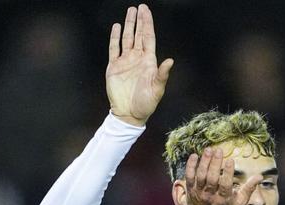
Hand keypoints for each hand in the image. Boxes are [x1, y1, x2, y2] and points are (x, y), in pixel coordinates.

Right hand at [106, 4, 173, 126]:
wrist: (129, 114)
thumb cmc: (146, 104)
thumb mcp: (157, 89)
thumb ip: (162, 74)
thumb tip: (170, 60)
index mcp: (149, 61)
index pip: (148, 38)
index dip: (147, 24)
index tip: (146, 11)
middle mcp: (137, 58)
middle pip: (138, 35)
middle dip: (139, 21)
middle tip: (139, 7)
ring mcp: (125, 61)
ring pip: (127, 38)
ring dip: (128, 25)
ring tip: (129, 12)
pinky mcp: (114, 67)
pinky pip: (114, 48)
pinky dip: (115, 37)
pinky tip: (116, 27)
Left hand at [182, 148, 262, 204]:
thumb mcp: (239, 202)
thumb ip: (249, 189)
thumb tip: (260, 176)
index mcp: (224, 200)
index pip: (225, 185)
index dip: (228, 173)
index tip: (231, 160)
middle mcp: (210, 196)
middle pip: (212, 179)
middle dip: (215, 164)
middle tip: (219, 150)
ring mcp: (199, 192)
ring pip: (201, 176)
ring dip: (204, 162)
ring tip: (209, 149)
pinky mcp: (190, 188)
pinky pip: (189, 176)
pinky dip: (191, 166)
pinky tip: (195, 155)